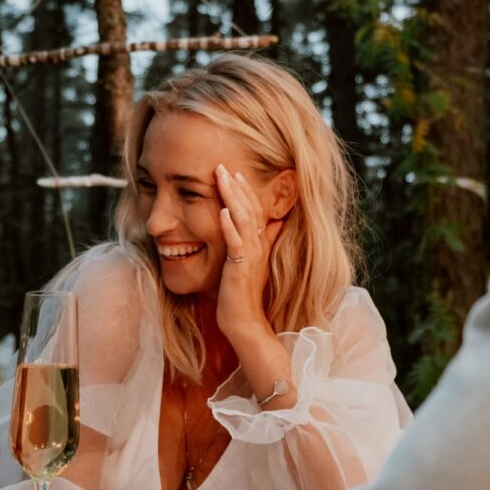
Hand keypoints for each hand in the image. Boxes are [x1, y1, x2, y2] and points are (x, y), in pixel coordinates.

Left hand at [214, 163, 282, 346]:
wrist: (245, 323)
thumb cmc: (243, 297)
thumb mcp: (251, 266)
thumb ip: (260, 246)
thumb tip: (269, 228)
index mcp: (259, 245)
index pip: (254, 211)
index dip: (245, 191)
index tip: (235, 173)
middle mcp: (258, 247)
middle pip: (249, 209)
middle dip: (236, 186)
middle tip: (224, 166)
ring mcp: (250, 256)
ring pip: (244, 220)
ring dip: (232, 198)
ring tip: (222, 179)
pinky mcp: (241, 268)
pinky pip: (236, 243)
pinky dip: (229, 225)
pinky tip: (220, 211)